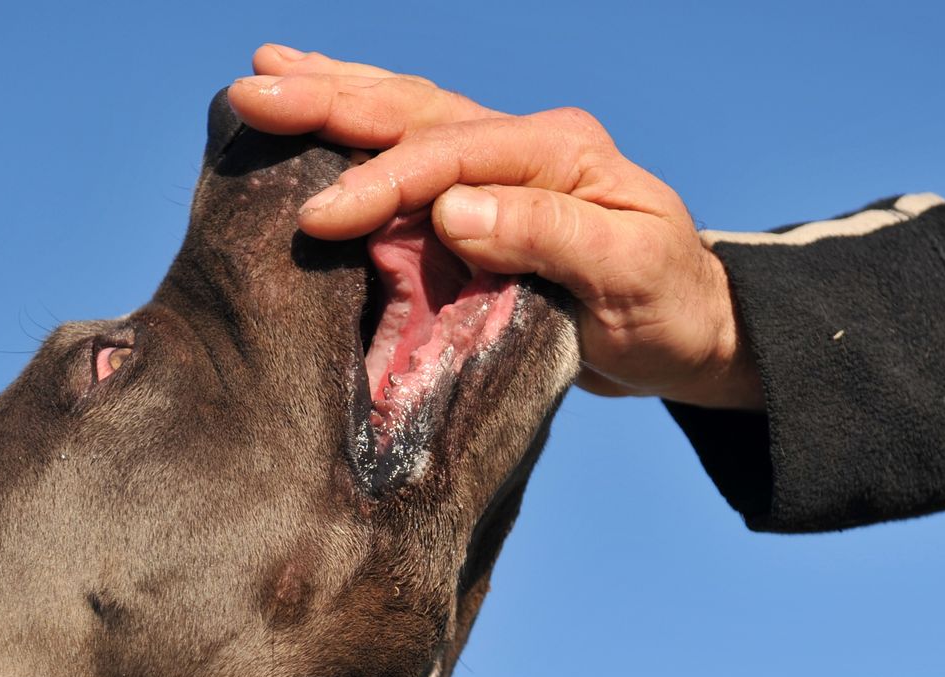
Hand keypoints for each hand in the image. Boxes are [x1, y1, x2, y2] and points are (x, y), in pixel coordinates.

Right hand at [226, 46, 762, 410]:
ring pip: (405, 116)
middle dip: (330, 101)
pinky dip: (359, 128)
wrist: (693, 333)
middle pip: (414, 111)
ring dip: (334, 95)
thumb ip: (546, 235)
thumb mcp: (627, 273)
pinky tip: (320, 107)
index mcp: (558, 153)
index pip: (450, 156)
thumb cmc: (668, 309)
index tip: (317, 219)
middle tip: (252, 90)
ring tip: (267, 74)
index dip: (380, 183)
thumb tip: (453, 209)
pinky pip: (411, 152)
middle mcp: (525, 145)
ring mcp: (502, 168)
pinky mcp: (484, 203)